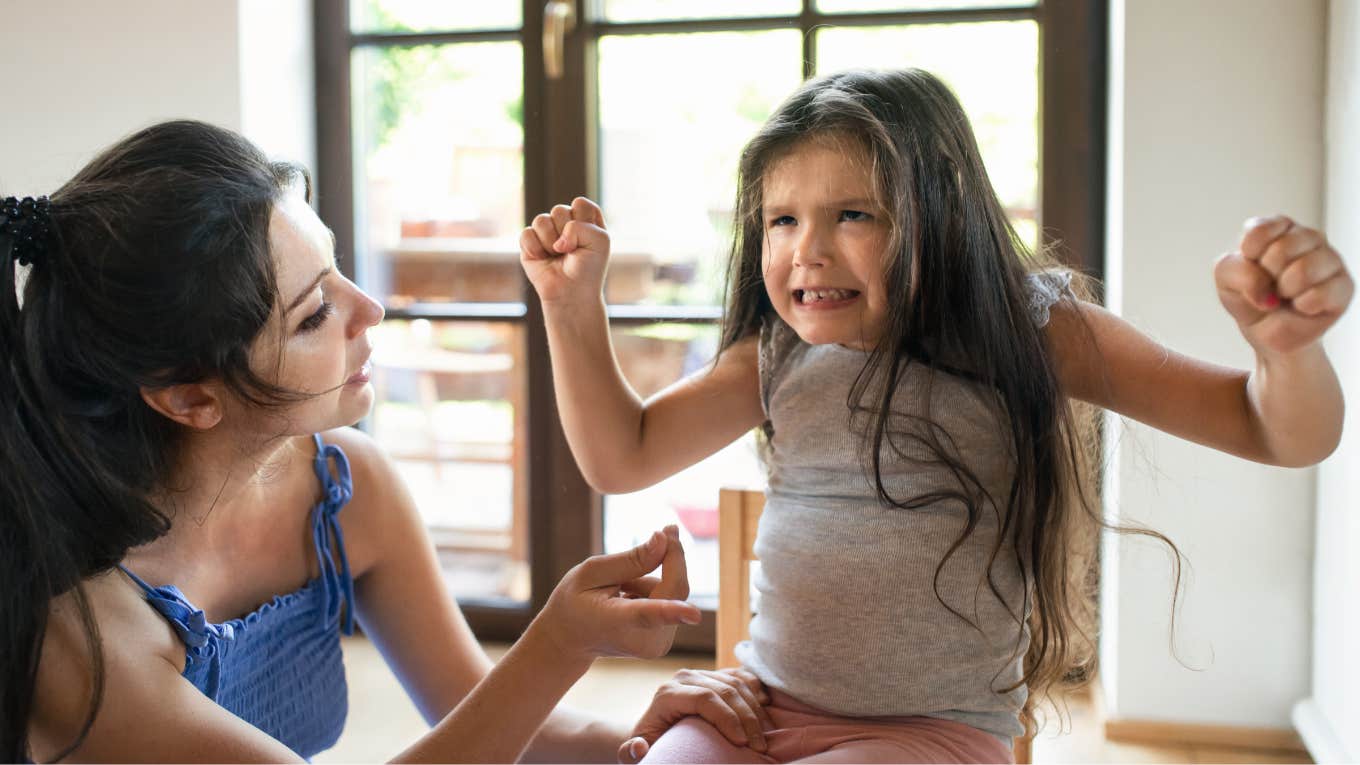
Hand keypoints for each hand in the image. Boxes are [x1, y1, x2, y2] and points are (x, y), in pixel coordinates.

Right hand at [520, 196, 610, 306]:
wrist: (572, 294)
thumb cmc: (589, 268)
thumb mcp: (600, 242)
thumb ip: (582, 226)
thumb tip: (556, 240)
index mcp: (585, 218)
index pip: (580, 204)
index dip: (583, 221)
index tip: (588, 240)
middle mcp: (565, 221)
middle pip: (559, 210)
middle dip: (566, 234)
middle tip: (572, 252)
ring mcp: (547, 231)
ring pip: (541, 220)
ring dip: (550, 242)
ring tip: (557, 255)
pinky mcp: (530, 242)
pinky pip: (527, 234)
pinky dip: (536, 249)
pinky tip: (543, 259)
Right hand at [536, 525, 699, 666]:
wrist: (570, 640)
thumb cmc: (575, 601)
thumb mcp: (592, 572)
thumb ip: (630, 559)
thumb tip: (665, 541)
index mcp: (618, 621)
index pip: (647, 615)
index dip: (673, 612)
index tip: (694, 614)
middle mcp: (641, 640)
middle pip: (675, 587)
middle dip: (669, 557)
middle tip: (661, 532)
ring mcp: (656, 645)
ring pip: (674, 590)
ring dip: (653, 579)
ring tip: (619, 589)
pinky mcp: (664, 642)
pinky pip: (673, 600)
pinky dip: (655, 592)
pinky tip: (628, 600)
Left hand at [617, 668, 773, 762]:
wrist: (653, 731)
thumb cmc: (648, 745)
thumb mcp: (634, 753)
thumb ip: (630, 753)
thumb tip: (638, 745)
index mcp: (667, 693)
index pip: (705, 698)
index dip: (727, 718)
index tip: (741, 743)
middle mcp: (684, 677)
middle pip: (725, 690)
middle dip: (747, 719)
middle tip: (759, 747)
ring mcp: (701, 674)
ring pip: (736, 683)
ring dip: (755, 709)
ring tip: (763, 737)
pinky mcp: (714, 675)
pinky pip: (741, 676)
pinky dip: (756, 689)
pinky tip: (764, 706)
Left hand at [1215, 216, 1352, 356]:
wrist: (1267, 330)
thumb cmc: (1249, 296)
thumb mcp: (1225, 279)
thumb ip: (1236, 271)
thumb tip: (1266, 289)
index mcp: (1277, 227)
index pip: (1259, 231)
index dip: (1248, 257)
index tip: (1251, 266)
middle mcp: (1307, 236)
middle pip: (1281, 251)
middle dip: (1266, 277)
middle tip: (1270, 285)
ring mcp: (1329, 258)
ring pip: (1303, 270)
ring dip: (1285, 292)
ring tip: (1286, 295)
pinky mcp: (1345, 285)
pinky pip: (1319, 294)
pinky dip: (1302, 307)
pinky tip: (1302, 306)